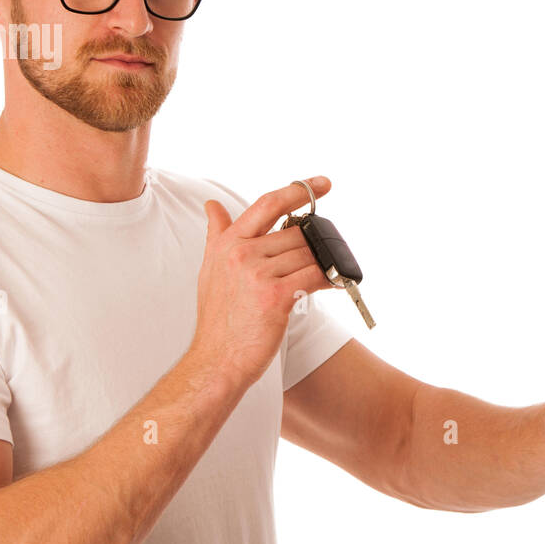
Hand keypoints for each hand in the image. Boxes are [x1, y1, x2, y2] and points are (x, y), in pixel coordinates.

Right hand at [190, 178, 334, 389]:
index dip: (298, 190)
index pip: (268, 203)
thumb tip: (212, 204)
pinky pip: (316, 276)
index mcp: (227, 243)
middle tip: (316, 262)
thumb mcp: (210, 269)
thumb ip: (217, 234)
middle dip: (311, 248)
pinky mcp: (275, 295)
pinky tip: (333, 284)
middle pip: (296, 233)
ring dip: (322, 265)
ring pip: (308, 254)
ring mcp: (257, 273)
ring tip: (323, 278)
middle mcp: (241, 253)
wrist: (217, 360)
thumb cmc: (219, 319)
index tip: (323, 184)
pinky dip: (330, 279)